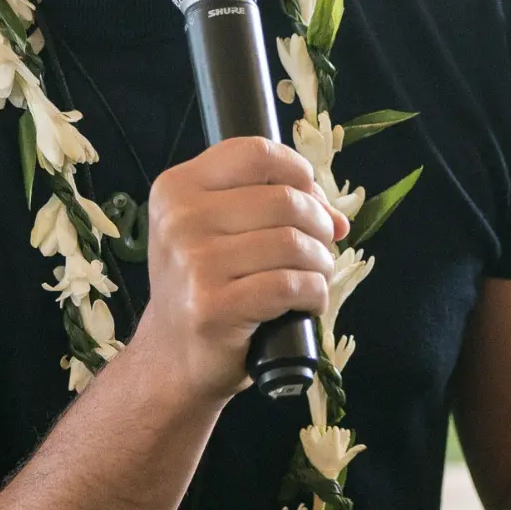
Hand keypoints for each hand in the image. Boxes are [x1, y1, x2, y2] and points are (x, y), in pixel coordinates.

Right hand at [131, 136, 347, 403]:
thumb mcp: (221, 230)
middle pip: (285, 199)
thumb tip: (337, 217)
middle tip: (320, 248)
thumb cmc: (207, 285)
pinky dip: (313, 294)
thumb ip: (272, 206)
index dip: (298, 171)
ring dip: (320, 262)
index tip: (311, 196)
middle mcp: (179, 221)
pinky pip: (291, 285)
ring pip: (293, 243)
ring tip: (314, 276)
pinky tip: (307, 303)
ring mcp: (192, 265)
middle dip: (319, 224)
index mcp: (176, 189)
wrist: (173, 356)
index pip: (256, 153)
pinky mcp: (212, 307)